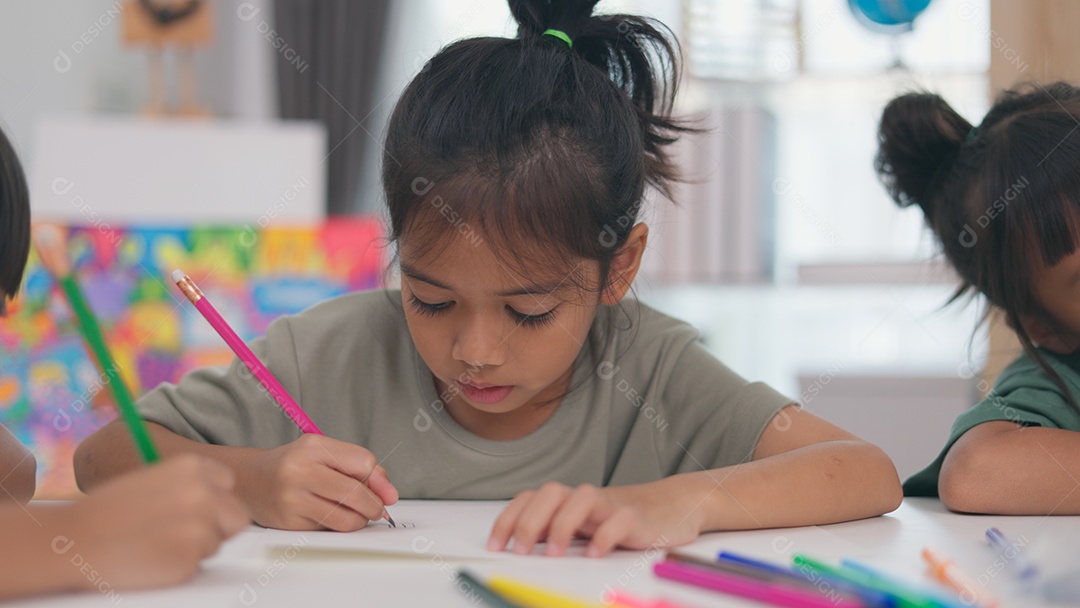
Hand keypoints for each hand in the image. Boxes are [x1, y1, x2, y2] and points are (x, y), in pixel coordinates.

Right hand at [53, 454, 248, 590]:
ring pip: (217, 543)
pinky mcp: (189, 559)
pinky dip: (179, 567)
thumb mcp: (153, 481)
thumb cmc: (109, 511)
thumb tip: (220, 500)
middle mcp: (203, 493)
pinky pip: (198, 566)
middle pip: (237, 516)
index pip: (228, 484)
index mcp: (192, 467)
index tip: (193, 507)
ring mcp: (199, 527)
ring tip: (157, 543)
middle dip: (218, 527)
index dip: (214, 499)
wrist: (75, 540)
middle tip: (184, 533)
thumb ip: (189, 487)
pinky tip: (151, 558)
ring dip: (195, 548)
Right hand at [238, 434, 397, 530]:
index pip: (363, 462)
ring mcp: (292, 497)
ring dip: (360, 521)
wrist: (249, 480)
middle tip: (377, 509)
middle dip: (374, 506)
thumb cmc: (295, 464)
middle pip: (355, 493)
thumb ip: (359, 467)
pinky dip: (339, 527)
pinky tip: (333, 517)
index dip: (379, 480)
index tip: (384, 492)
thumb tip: (389, 493)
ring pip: (344, 518)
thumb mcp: (325, 453)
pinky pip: (327, 529)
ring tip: (357, 515)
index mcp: (314, 446)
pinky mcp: (288, 521)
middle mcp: (301, 470)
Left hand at [487, 481, 703, 557]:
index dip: (508, 519)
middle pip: (551, 493)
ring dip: (563, 524)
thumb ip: (552, 533)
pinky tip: (595, 554)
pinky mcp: (637, 519)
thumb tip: (515, 550)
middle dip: (530, 521)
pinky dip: (605, 536)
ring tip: (555, 554)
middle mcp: (585, 499)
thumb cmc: (618, 520)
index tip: (495, 546)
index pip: (529, 499)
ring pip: (583, 498)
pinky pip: (620, 520)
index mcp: (567, 501)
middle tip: (521, 552)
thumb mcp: (581, 527)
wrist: (670, 506)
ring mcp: (611, 505)